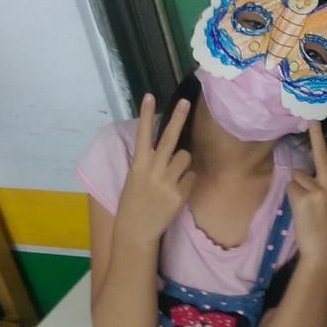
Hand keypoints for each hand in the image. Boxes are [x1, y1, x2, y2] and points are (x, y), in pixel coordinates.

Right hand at [114, 95, 194, 246]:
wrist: (136, 230)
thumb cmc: (135, 201)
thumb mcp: (135, 178)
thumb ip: (149, 162)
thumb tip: (168, 146)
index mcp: (139, 165)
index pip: (143, 134)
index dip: (146, 114)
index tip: (149, 96)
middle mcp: (153, 170)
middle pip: (170, 138)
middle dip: (178, 118)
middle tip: (185, 101)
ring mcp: (167, 182)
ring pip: (186, 157)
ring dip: (183, 163)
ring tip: (171, 177)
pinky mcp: (180, 194)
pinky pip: (191, 177)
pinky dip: (187, 181)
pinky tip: (176, 192)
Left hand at [287, 121, 326, 267]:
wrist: (323, 249)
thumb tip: (307, 171)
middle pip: (321, 154)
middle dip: (316, 135)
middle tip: (311, 118)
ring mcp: (318, 189)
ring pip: (298, 175)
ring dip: (297, 187)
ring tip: (306, 205)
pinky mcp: (304, 197)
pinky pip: (291, 187)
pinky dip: (292, 197)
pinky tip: (301, 210)